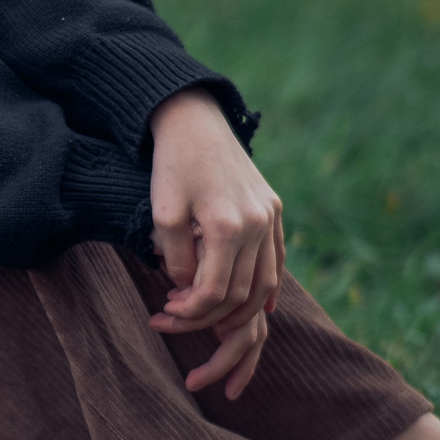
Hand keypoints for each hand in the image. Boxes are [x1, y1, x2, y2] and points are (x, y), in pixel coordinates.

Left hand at [146, 87, 283, 398]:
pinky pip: (277, 260)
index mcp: (227, 225)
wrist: (195, 122)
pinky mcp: (274, 210)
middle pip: (241, 293)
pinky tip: (259, 307)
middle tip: (176, 316)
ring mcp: (270, 217)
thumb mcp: (162, 213)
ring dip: (240, 308)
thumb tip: (188, 291)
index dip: (189, 311)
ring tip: (209, 317)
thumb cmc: (171, 166)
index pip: (214, 291)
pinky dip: (267, 287)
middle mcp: (257, 224)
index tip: (165, 311)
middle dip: (209, 315)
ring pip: (265, 282)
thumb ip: (177, 258)